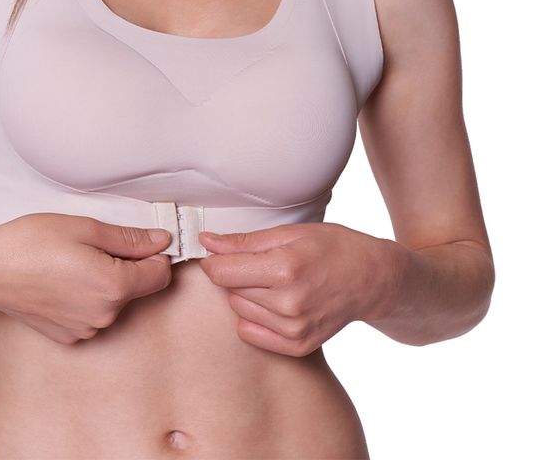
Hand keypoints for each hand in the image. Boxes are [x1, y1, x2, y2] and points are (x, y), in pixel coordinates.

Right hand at [0, 213, 172, 344]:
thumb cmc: (30, 242)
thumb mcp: (85, 228)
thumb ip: (129, 238)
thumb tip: (161, 241)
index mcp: (113, 287)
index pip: (160, 274)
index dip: (155, 253)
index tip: (140, 239)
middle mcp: (104, 315)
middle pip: (137, 288)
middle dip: (126, 265)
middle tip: (93, 244)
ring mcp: (85, 329)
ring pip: (113, 301)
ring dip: (105, 281)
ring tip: (72, 261)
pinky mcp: (67, 336)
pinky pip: (92, 313)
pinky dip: (85, 297)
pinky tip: (61, 280)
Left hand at [197, 222, 389, 356]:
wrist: (371, 279)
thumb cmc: (332, 248)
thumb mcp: (289, 232)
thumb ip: (244, 241)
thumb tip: (206, 242)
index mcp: (284, 269)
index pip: (221, 272)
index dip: (214, 260)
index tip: (218, 253)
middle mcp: (288, 303)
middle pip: (229, 291)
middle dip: (236, 275)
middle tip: (261, 264)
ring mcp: (294, 329)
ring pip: (239, 310)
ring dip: (246, 295)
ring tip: (273, 282)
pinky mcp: (298, 346)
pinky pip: (251, 333)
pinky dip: (255, 318)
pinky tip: (274, 303)